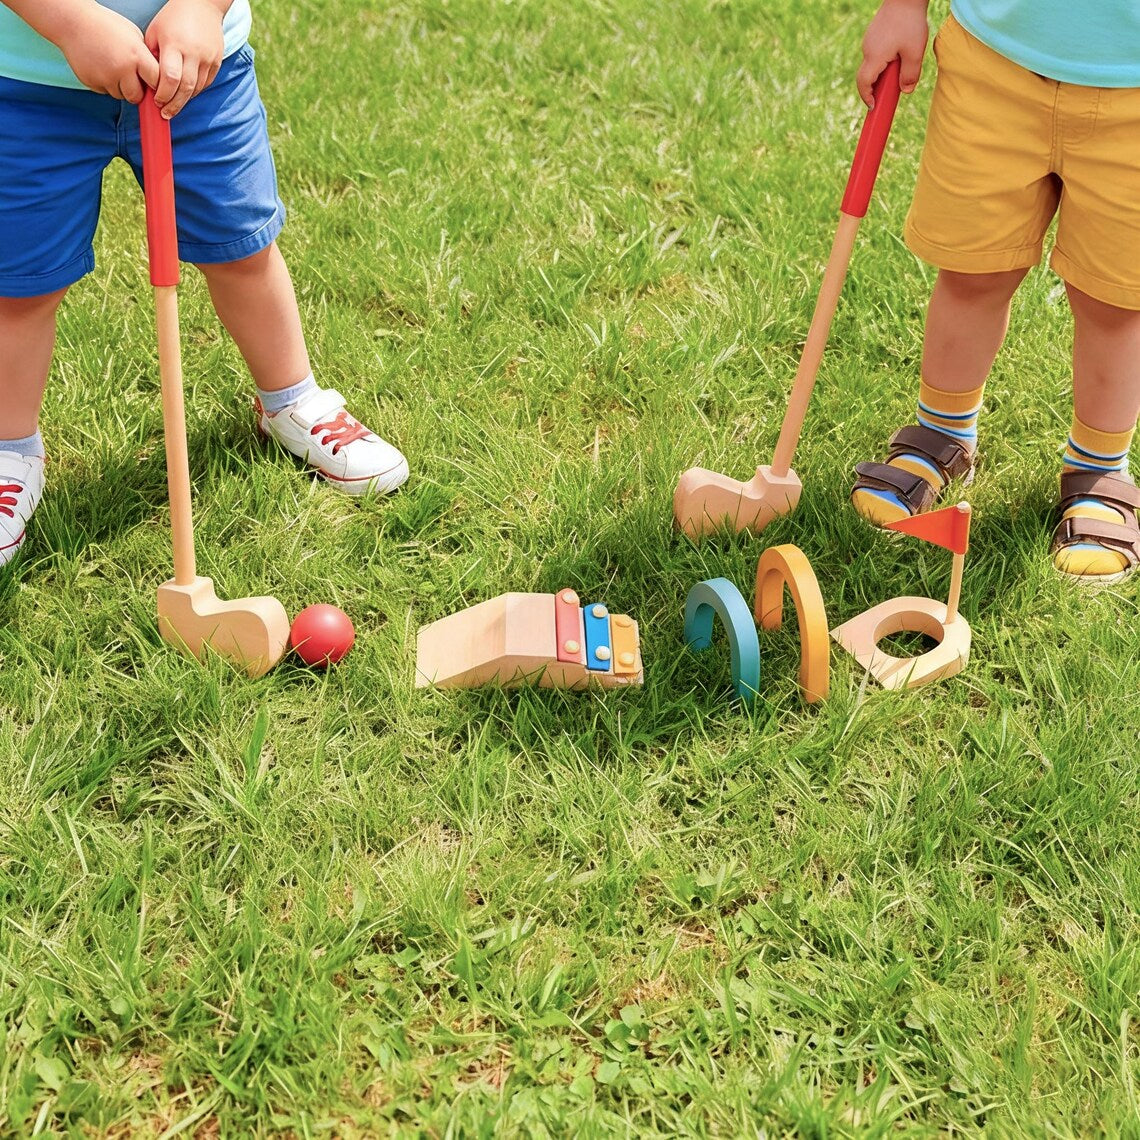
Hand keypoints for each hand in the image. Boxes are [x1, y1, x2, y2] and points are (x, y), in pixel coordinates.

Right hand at [55, 3, 160, 102]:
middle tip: (133, 80)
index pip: (157, 82)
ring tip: (114, 68)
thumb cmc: (105, 26)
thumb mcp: (133, 36)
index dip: (155, 84)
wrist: (72, 21)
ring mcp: (106, 77)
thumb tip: (156, 78)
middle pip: (138, 97)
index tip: (153, 83)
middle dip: (137, 91)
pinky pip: (105, 91)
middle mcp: (122, 69)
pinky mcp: (92, 82)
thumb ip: (145, 57)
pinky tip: (101, 67)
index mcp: (137, 55)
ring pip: (121, 95)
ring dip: (121, 87)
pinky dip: (105, 83)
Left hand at [145, 0, 226, 117]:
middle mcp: (193, 53)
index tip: (156, 102)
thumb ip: (153, 56)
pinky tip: (186, 93)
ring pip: (197, 89)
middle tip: (165, 114)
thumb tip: (150, 81)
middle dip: (174, 105)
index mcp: (174, 45)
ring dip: (185, 100)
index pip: (170, 78)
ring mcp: (207, 58)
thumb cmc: (173, 18)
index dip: (163, 94)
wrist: (202, 5)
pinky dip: (195, 91)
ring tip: (174, 105)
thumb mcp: (156, 32)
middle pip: (185, 89)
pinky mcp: (217, 61)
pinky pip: (205, 83)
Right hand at [857, 0, 928, 106]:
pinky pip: (876, 52)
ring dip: (883, 71)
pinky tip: (899, 52)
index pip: (864, 83)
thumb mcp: (914, 51)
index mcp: (874, 57)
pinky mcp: (874, 33)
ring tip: (900, 66)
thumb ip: (910, 74)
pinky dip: (884, 60)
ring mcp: (869, 40)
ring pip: (873, 63)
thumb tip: (906, 91)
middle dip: (876, 86)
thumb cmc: (910, 21)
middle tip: (890, 92)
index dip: (867, 97)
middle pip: (867, 75)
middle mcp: (868, 49)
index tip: (873, 106)